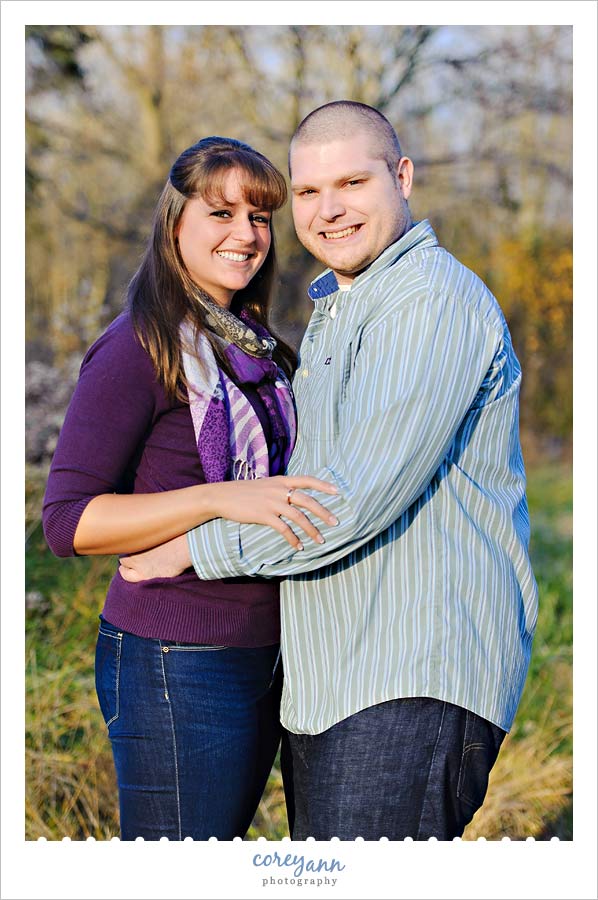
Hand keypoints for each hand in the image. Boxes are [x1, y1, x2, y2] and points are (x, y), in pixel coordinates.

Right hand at [118, 474, 339, 581]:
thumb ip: (279, 488)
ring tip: (321, 541)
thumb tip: (292, 494)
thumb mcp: (263, 485)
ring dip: (312, 530)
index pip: (307, 480)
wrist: (220, 496)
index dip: (324, 485)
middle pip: (308, 500)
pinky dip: (293, 539)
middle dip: (324, 512)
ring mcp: (271, 502)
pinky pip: (283, 529)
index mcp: (281, 481)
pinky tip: (299, 547)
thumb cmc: (242, 492)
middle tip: (337, 523)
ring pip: (299, 517)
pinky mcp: (263, 515)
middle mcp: (279, 490)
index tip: (338, 492)